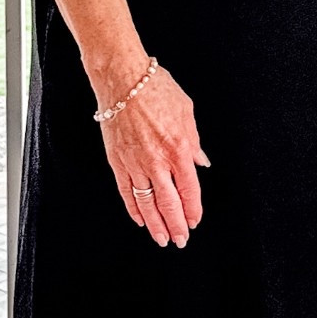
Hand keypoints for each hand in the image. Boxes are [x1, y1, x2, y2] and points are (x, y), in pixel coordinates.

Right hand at [98, 65, 208, 246]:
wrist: (122, 78)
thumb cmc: (155, 88)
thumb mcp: (186, 111)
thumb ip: (194, 141)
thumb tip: (199, 163)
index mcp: (178, 148)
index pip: (189, 190)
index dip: (193, 209)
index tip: (195, 220)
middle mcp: (157, 160)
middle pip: (169, 203)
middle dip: (176, 225)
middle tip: (181, 240)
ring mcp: (135, 163)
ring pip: (147, 203)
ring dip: (156, 224)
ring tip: (162, 239)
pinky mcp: (117, 161)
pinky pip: (127, 192)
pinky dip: (134, 208)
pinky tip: (140, 219)